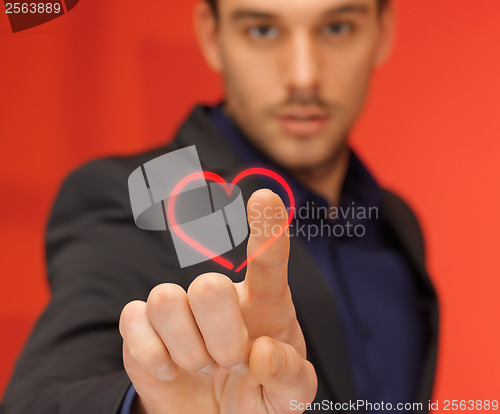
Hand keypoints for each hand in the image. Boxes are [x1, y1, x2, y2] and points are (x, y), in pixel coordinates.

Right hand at [119, 189, 316, 413]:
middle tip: (233, 363)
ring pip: (166, 300)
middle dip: (222, 341)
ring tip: (203, 367)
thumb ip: (291, 377)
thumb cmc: (257, 395)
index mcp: (264, 304)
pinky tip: (169, 370)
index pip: (268, 261)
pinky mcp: (142, 324)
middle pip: (209, 287)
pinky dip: (153, 358)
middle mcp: (221, 295)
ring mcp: (179, 306)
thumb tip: (261, 352)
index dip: (266, 230)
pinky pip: (132, 320)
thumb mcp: (288, 397)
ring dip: (188, 352)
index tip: (264, 199)